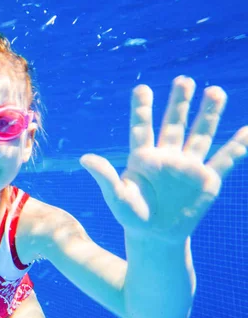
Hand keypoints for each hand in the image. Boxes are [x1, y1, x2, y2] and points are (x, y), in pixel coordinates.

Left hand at [80, 76, 246, 241]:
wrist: (155, 236)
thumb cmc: (132, 216)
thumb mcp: (117, 197)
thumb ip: (105, 177)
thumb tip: (85, 158)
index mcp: (143, 158)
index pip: (141, 128)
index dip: (141, 109)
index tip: (141, 88)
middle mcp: (167, 157)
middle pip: (174, 124)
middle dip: (179, 103)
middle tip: (183, 80)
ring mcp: (188, 167)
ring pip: (200, 135)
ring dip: (208, 114)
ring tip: (214, 91)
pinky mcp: (207, 180)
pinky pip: (225, 160)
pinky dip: (238, 146)